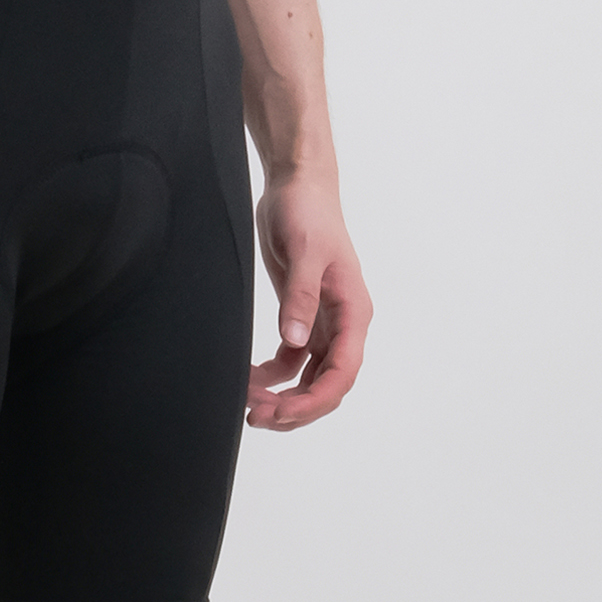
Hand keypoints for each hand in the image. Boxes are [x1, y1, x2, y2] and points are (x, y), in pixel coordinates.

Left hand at [247, 173, 370, 429]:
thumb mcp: (304, 252)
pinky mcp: (301, 316)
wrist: (297, 186)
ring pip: (309, 378)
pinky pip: (291, 361)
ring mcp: (322, 322)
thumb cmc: (308, 212)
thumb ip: (300, 298)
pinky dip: (272, 376)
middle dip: (296, 407)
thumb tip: (293, 342)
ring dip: (283, 397)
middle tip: (256, 416)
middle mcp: (343, 323)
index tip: (282, 413)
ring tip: (249, 405)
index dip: (314, 400)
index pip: (342, 371)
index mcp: (353, 311)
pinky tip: (249, 380)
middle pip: (327, 384)